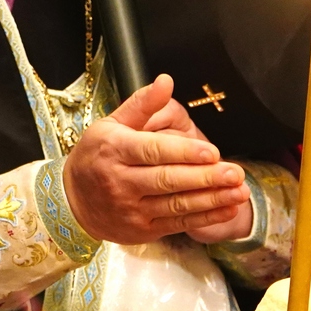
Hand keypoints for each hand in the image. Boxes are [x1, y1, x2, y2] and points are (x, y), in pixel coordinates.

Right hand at [62, 75, 251, 244]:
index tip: (212, 152)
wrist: (71, 202)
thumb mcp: (111, 124)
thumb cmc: (96, 156)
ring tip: (239, 191)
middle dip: (205, 178)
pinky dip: (205, 217)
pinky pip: (177, 223)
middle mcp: (121, 181)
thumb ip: (142, 104)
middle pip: (168, 180)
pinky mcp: (141, 230)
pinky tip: (227, 208)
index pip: (153, 151)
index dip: (184, 152)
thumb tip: (166, 80)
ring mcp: (131, 209)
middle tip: (235, 173)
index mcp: (115, 150)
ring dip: (212, 200)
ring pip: (176, 205)